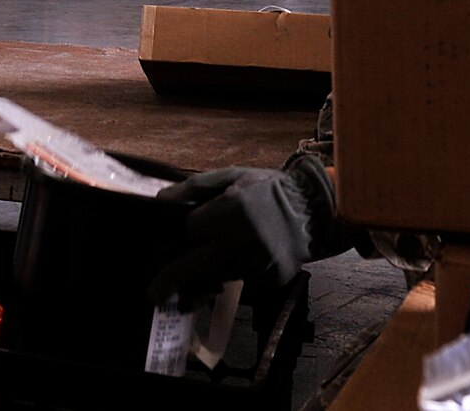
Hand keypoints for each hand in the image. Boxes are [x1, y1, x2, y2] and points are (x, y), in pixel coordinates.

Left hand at [148, 164, 320, 303]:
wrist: (315, 209)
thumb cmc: (268, 189)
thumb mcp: (231, 176)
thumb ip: (194, 188)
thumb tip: (161, 200)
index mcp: (233, 210)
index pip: (191, 231)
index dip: (178, 237)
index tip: (168, 243)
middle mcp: (246, 240)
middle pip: (199, 266)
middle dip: (173, 279)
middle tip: (154, 294)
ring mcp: (262, 262)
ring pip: (220, 276)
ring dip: (204, 279)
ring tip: (186, 291)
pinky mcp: (273, 278)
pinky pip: (243, 280)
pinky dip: (232, 275)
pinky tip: (233, 265)